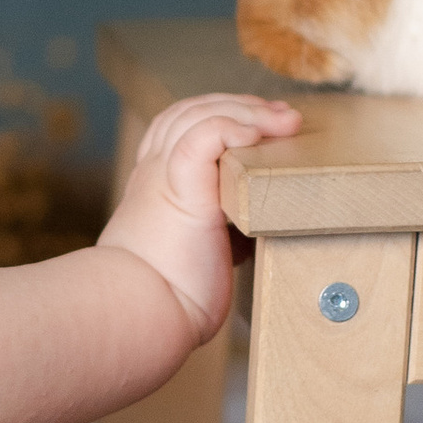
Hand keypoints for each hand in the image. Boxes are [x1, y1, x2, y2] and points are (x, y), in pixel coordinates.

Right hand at [99, 93, 299, 341]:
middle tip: (279, 114)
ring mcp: (162, 176)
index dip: (218, 117)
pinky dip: (232, 125)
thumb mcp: (190, 257)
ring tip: (283, 119)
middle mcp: (153, 174)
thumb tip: (243, 242)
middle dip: (238, 105)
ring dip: (246, 110)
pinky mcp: (180, 188)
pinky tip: (258, 132)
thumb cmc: (164, 302)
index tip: (257, 127)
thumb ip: (213, 238)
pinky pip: (204, 135)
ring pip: (198, 113)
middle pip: (189, 111)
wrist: (139, 317)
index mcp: (153, 188)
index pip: (177, 129)